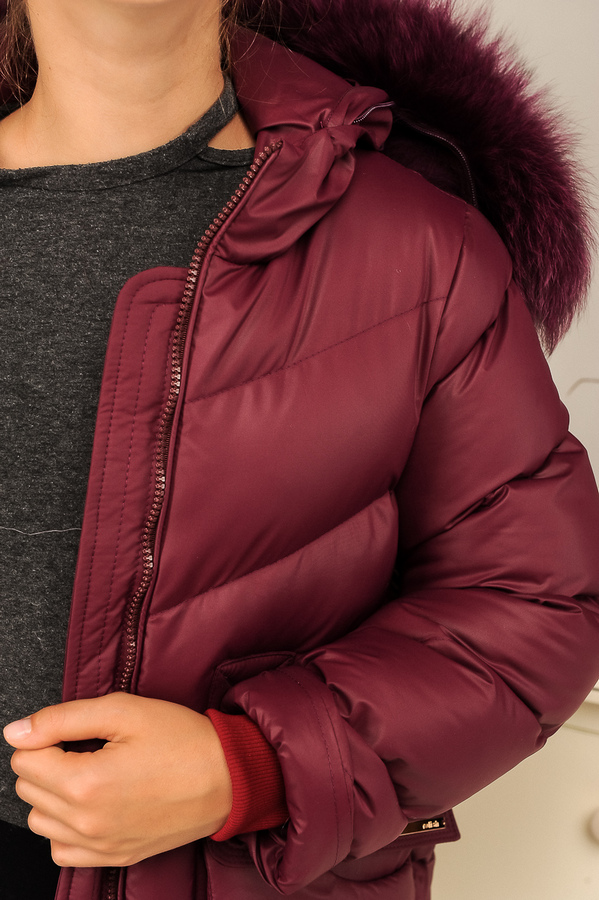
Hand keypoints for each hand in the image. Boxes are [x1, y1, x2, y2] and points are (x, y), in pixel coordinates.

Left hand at [3, 693, 232, 867]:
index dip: (46, 736)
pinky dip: (66, 826)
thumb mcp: (123, 710)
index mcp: (85, 783)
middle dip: (48, 762)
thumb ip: (62, 718)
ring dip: (54, 794)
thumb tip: (16, 731)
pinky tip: (93, 803)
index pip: (23, 759)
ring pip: (40, 820)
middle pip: (27, 790)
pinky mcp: (114, 857)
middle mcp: (86, 824)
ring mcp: (100, 846)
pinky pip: (61, 849)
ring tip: (91, 772)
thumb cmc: (182, 739)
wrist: (230, 777)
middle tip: (88, 746)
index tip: (76, 731)